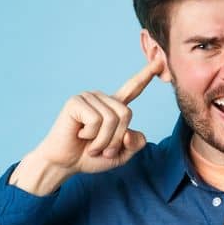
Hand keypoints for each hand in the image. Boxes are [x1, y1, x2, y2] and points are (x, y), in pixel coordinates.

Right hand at [29, 58, 160, 175]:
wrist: (65, 163)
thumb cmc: (91, 157)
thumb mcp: (122, 154)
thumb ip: (135, 144)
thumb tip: (129, 132)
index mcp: (114, 107)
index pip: (133, 88)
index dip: (146, 75)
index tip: (159, 61)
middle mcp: (103, 98)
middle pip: (126, 114)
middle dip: (116, 139)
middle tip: (102, 149)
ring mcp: (88, 98)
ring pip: (112, 119)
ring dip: (103, 141)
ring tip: (90, 144)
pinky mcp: (76, 102)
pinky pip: (96, 120)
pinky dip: (91, 135)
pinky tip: (79, 135)